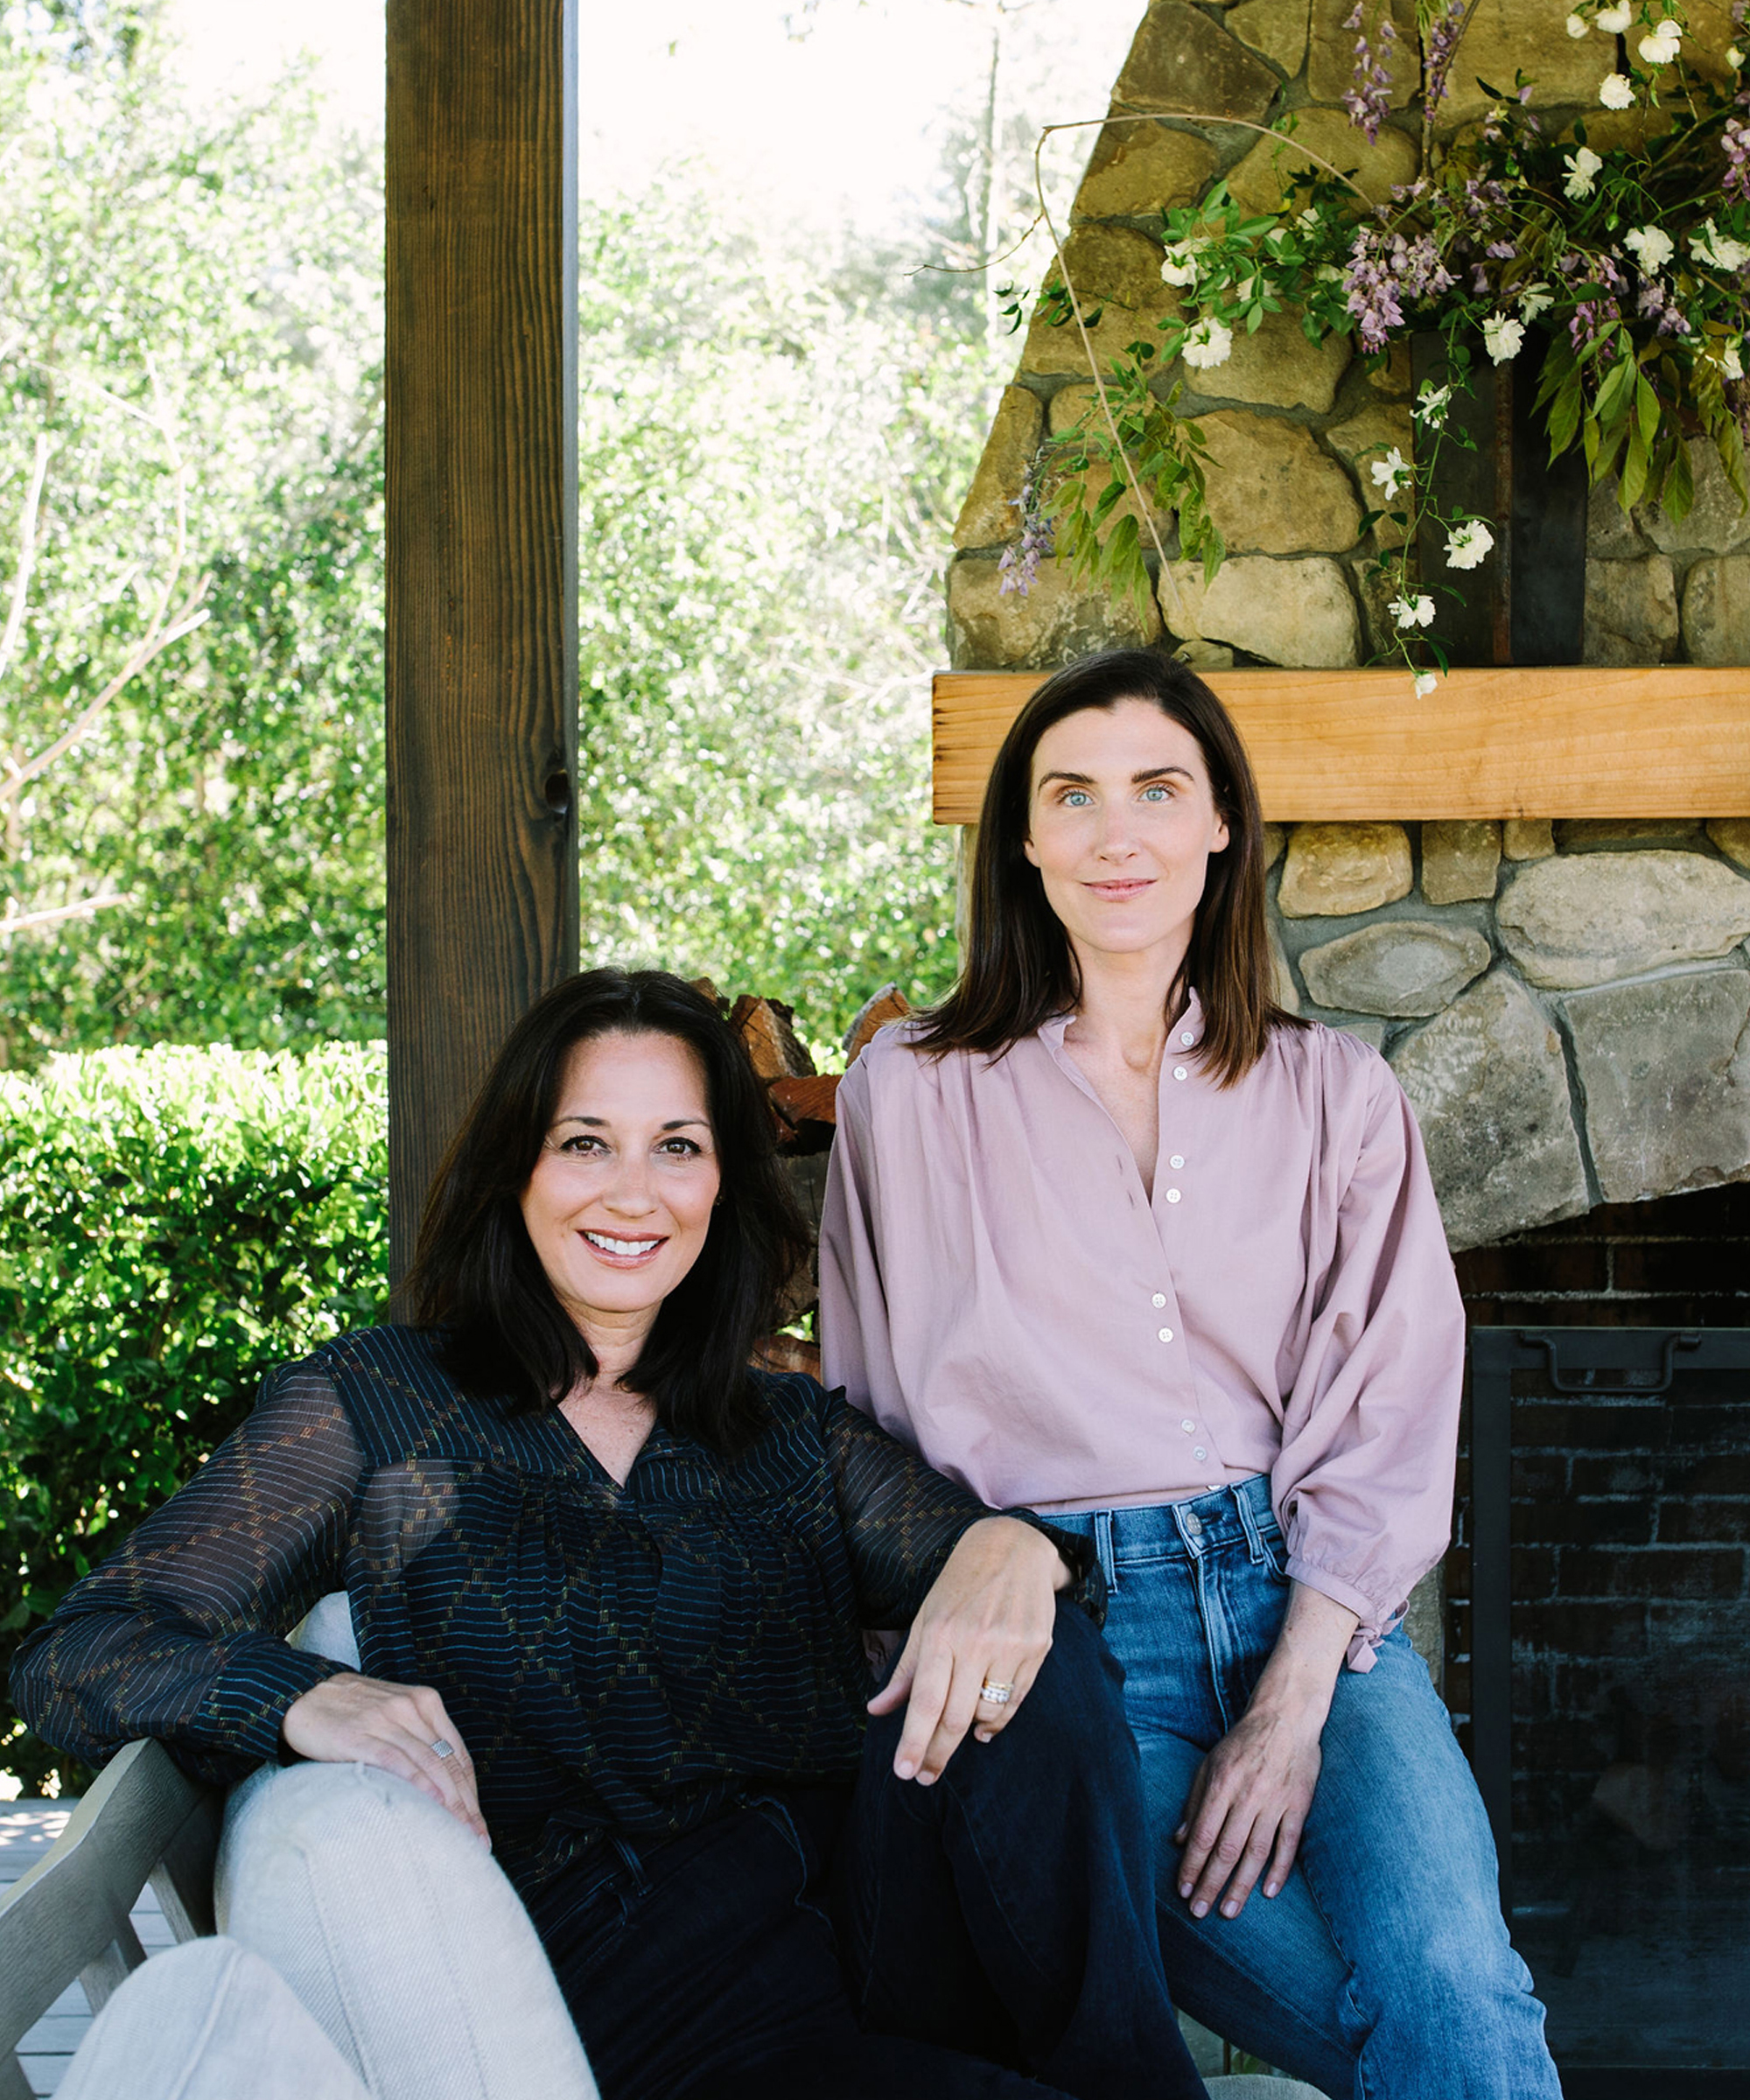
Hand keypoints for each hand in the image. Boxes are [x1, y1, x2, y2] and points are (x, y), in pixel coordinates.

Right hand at [282, 1673, 487, 1844]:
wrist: (305, 1692)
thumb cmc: (352, 1710)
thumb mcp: (395, 1713)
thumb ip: (418, 1738)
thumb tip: (441, 1785)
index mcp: (426, 1703)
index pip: (459, 1755)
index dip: (472, 1793)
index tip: (479, 1825)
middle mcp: (412, 1708)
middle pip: (449, 1764)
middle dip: (467, 1806)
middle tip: (477, 1839)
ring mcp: (388, 1720)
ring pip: (429, 1765)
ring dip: (449, 1803)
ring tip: (459, 1834)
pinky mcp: (361, 1735)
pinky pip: (397, 1761)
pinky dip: (417, 1783)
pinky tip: (431, 1803)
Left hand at [867, 1516, 1065, 1784]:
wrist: (1013, 1549)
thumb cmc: (960, 1586)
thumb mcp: (925, 1619)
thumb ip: (906, 1670)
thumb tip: (876, 1710)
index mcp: (940, 1633)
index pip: (924, 1701)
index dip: (914, 1742)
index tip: (904, 1774)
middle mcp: (975, 1641)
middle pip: (954, 1716)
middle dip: (937, 1754)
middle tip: (925, 1777)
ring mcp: (1009, 1647)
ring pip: (986, 1713)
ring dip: (968, 1735)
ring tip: (955, 1740)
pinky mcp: (1036, 1649)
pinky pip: (1015, 1701)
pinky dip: (997, 1722)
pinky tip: (984, 1729)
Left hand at [1172, 1701, 1321, 1920]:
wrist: (1286, 1717)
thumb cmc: (1242, 1743)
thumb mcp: (1210, 1764)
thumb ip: (1195, 1802)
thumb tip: (1178, 1838)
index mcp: (1222, 1784)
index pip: (1203, 1834)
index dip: (1191, 1865)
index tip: (1183, 1891)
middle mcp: (1247, 1795)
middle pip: (1227, 1849)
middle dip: (1211, 1883)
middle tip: (1200, 1913)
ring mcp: (1275, 1802)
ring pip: (1256, 1852)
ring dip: (1241, 1885)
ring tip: (1229, 1910)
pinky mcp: (1298, 1805)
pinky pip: (1289, 1843)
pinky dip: (1279, 1869)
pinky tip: (1268, 1892)